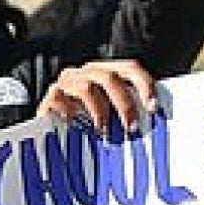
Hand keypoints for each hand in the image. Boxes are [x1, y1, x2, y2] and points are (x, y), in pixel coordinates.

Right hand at [38, 59, 157, 133]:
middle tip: (131, 128)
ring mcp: (67, 82)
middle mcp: (87, 73)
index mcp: (107, 73)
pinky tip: (75, 127)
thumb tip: (151, 126)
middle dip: (124, 103)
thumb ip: (127, 116)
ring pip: (87, 88)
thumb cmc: (88, 128)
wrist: (52, 136)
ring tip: (104, 132)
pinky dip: (71, 114)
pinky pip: (62, 100)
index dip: (144, 84)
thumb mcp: (111, 119)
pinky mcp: (51, 96)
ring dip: (100, 112)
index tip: (153, 107)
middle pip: (110, 77)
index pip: (130, 68)